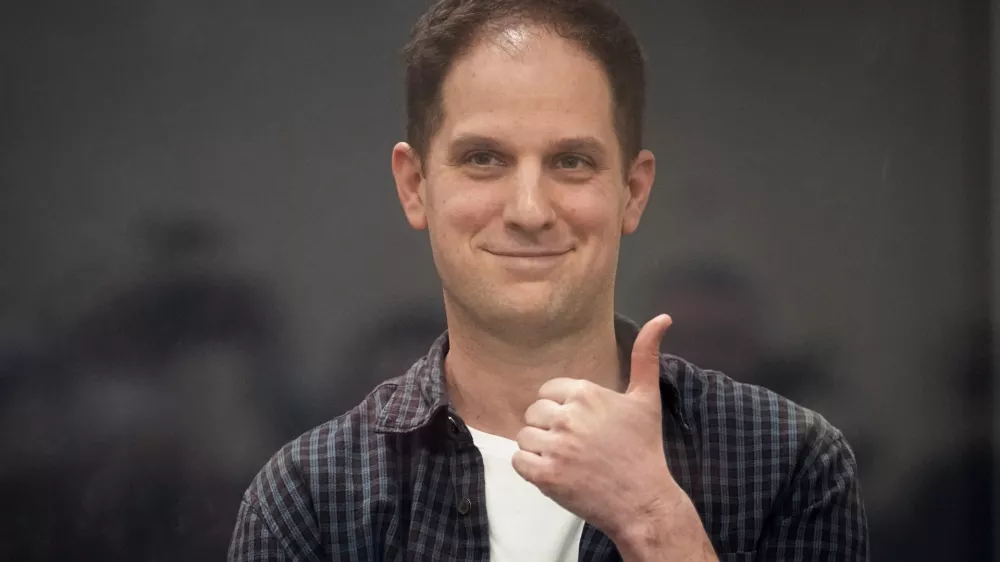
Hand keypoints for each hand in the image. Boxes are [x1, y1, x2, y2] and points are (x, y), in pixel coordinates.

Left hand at [512, 314, 682, 540]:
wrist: (644, 500)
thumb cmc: (644, 448)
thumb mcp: (647, 399)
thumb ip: (646, 356)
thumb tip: (662, 317)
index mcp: (586, 393)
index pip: (548, 391)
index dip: (561, 409)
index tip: (579, 425)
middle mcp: (568, 416)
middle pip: (534, 413)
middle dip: (548, 428)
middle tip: (573, 445)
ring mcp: (556, 447)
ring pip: (523, 436)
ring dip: (538, 448)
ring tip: (563, 459)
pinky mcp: (546, 476)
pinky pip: (518, 461)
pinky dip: (529, 468)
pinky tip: (553, 472)